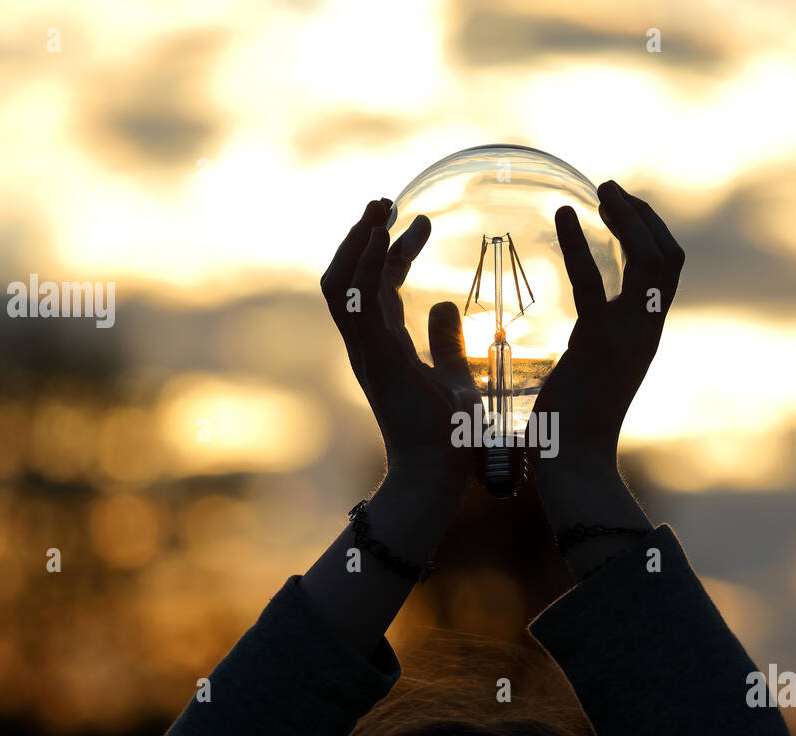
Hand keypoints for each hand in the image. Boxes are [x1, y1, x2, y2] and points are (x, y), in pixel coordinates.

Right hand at [321, 198, 480, 486]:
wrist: (438, 473)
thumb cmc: (448, 436)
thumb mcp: (455, 376)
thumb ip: (447, 342)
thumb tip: (444, 304)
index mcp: (384, 347)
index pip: (377, 287)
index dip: (392, 252)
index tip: (419, 222)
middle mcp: (367, 344)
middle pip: (349, 277)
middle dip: (362, 237)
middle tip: (385, 201)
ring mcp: (365, 350)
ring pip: (340, 283)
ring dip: (356, 241)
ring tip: (379, 206)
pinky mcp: (373, 355)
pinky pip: (356, 299)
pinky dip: (364, 262)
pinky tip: (382, 233)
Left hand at [530, 181, 684, 575]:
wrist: (573, 464)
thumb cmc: (568, 429)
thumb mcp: (587, 373)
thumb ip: (592, 345)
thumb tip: (577, 334)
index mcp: (644, 336)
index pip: (664, 274)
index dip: (649, 235)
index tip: (622, 208)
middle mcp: (645, 331)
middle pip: (667, 259)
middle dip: (643, 218)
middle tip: (611, 190)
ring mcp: (630, 336)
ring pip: (650, 262)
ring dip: (628, 219)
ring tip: (602, 189)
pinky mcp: (600, 343)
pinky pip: (595, 282)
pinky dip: (581, 244)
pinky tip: (565, 216)